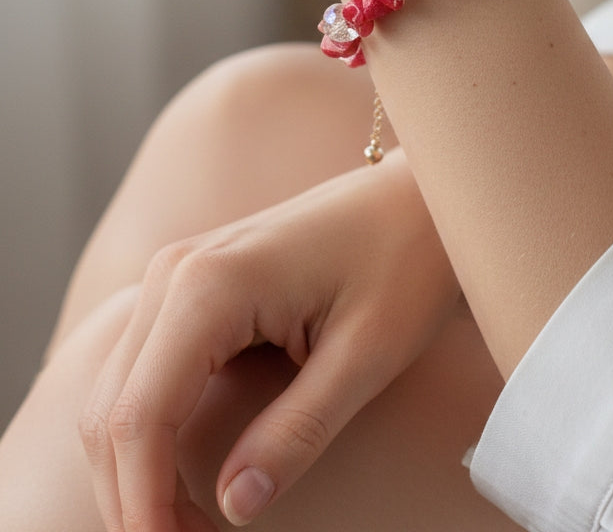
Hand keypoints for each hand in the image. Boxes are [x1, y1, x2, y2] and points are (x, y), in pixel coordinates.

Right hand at [78, 149, 459, 530]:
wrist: (419, 197)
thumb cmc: (405, 263)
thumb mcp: (365, 357)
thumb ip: (296, 432)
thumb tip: (233, 507)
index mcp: (209, 285)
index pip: (139, 416)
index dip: (146, 503)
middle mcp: (175, 271)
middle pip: (109, 410)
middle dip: (134, 497)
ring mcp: (177, 271)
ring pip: (114, 391)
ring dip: (135, 468)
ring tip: (188, 527)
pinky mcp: (190, 282)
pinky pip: (141, 367)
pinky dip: (146, 430)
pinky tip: (183, 474)